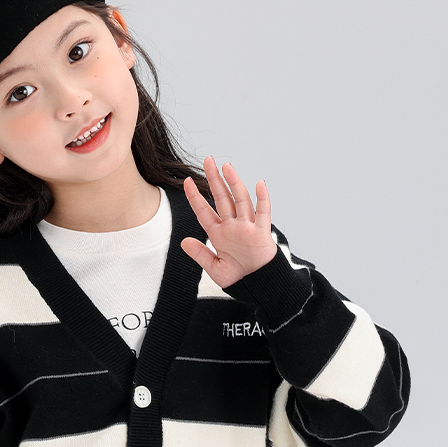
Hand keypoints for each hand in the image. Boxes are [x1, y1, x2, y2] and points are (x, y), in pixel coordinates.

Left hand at [180, 157, 277, 287]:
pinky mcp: (261, 232)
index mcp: (219, 234)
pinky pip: (263, 213)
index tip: (186, 181)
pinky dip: (262, 198)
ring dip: (234, 183)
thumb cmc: (239, 278)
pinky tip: (259, 184)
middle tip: (208, 161)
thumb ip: (200, 254)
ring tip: (226, 166)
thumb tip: (184, 242)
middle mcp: (232, 226)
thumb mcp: (214, 268)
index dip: (195, 196)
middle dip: (214, 179)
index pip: (204, 210)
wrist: (258, 285)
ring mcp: (247, 227)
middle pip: (222, 198)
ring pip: (240, 200)